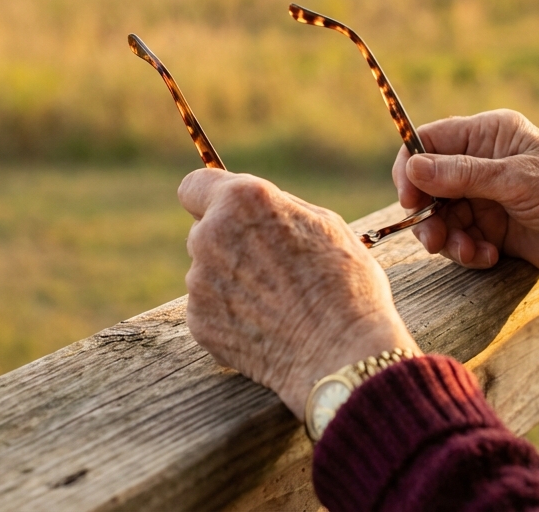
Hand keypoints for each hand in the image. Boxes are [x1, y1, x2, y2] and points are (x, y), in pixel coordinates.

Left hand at [179, 169, 417, 418]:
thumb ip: (278, 209)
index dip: (211, 198)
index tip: (227, 213)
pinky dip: (231, 315)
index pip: (194, 186)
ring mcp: (199, 282)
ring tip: (277, 302)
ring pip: (207, 271)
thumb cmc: (345, 282)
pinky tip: (267, 326)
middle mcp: (210, 236)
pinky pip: (209, 308)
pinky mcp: (199, 322)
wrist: (342, 353)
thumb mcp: (325, 224)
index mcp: (241, 202)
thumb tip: (255, 211)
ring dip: (232, 280)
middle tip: (271, 266)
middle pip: (203, 230)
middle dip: (229, 242)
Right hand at [394, 109, 538, 314]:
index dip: (411, 168)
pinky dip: (467, 251)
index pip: (429, 141)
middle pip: (429, 184)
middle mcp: (483, 163)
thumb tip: (413, 167)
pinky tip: (488, 256)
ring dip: (448, 237)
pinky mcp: (494, 228)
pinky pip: (461, 238)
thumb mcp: (515, 181)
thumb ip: (461, 175)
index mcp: (489, 135)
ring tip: (468, 251)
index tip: (409, 201)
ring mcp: (487, 196)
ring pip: (442, 215)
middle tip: (435, 238)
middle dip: (428, 213)